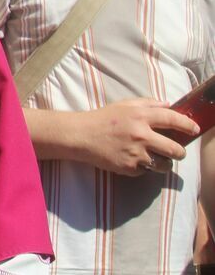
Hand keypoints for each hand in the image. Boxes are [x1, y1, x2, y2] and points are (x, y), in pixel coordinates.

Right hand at [76, 98, 199, 175]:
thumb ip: (148, 103)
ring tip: (155, 158)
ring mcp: (136, 153)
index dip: (187, 125)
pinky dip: (143, 167)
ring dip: (163, 163)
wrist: (81, 136)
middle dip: (180, 152)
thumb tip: (168, 104)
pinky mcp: (130, 167)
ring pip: (165, 165)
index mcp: (141, 116)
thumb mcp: (124, 105)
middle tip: (176, 151)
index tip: (194, 129)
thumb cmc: (102, 119)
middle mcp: (142, 135)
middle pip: (176, 149)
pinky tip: (133, 159)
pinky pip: (147, 171)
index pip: (173, 120)